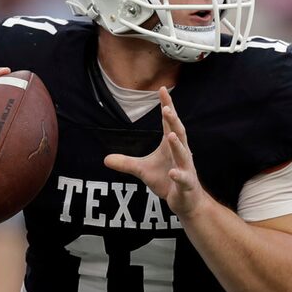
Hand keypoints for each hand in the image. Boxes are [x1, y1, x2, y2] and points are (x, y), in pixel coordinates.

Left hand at [104, 87, 206, 217]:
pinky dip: (178, 175)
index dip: (167, 107)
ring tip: (171, 136)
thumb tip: (105, 159)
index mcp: (171, 146)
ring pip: (183, 155)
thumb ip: (127, 163)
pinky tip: (172, 172)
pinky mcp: (187, 184)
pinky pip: (183, 178)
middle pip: (179, 134)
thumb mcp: (143, 171)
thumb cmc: (168, 181)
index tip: (163, 89)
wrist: (186, 202)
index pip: (169, 123)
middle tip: (166, 108)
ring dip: (178, 146)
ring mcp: (186, 169)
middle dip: (173, 121)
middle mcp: (181, 154)